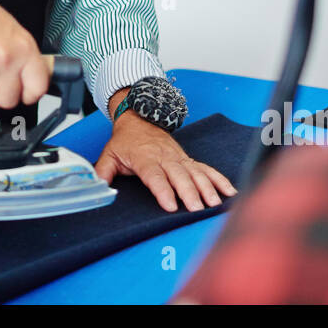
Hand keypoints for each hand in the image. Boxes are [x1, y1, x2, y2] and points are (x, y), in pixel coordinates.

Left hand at [94, 94, 237, 211]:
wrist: (139, 118)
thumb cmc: (125, 141)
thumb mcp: (109, 154)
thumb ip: (102, 173)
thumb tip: (96, 188)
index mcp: (144, 157)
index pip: (155, 175)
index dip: (163, 190)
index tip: (171, 206)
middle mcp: (165, 157)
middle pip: (179, 175)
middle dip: (189, 192)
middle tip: (197, 209)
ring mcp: (179, 158)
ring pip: (195, 172)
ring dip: (207, 188)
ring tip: (215, 204)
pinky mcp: (188, 159)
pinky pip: (206, 169)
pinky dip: (219, 179)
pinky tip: (230, 191)